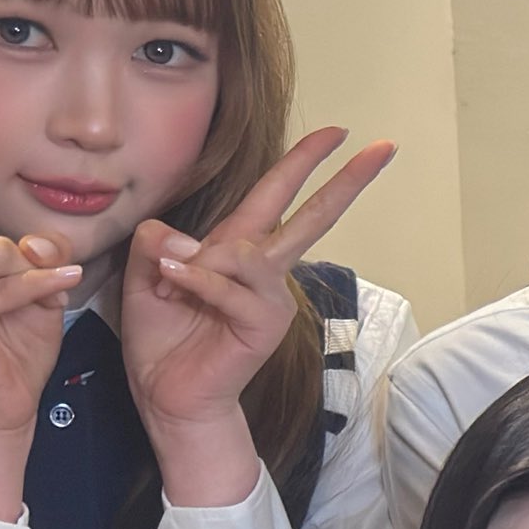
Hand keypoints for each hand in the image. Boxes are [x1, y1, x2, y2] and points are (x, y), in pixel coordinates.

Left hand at [122, 125, 395, 505]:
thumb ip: (157, 244)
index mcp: (238, 251)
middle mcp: (264, 271)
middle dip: (347, 181)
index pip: (277, 196)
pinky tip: (176, 289)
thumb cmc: (163, 339)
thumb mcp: (146, 277)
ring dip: (203, 261)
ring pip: (251, 252)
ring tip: (169, 282)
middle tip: (383, 148)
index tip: (338, 132)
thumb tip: (177, 237)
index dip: (305, 161)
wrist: (169, 396)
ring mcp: (271, 299)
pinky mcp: (264, 324)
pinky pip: (230, 286)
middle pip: (312, 216)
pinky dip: (197, 282)